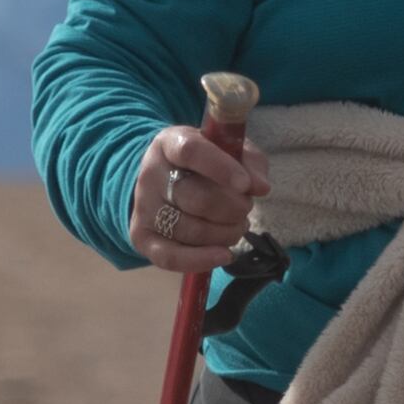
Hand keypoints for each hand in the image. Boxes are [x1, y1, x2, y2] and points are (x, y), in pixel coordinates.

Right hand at [129, 120, 269, 275]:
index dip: (220, 168)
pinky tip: (225, 255)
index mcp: (171, 143)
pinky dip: (201, 260)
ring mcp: (144, 207)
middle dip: (232, 208)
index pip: (191, 152)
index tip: (246, 185)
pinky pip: (170, 257)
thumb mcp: (231, 151)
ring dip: (225, 233)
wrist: (167, 181)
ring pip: (189, 230)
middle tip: (245, 207)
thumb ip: (250, 163)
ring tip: (238, 225)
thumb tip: (260, 187)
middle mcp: (151, 174)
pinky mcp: (143, 237)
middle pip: (194, 198)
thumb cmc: (206, 165)